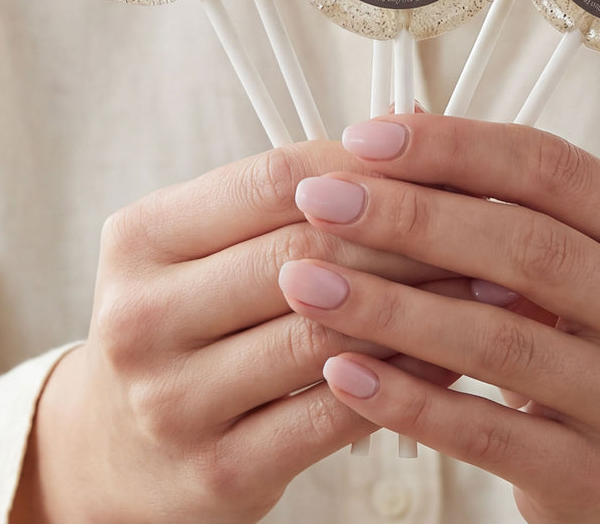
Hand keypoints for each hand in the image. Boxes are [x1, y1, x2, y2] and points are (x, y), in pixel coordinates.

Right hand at [11, 139, 457, 523]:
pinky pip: (335, 415)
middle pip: (304, 252)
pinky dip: (403, 380)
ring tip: (484, 284)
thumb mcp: (203, 245)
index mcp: (140, 240)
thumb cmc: (186, 322)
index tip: (435, 163)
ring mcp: (174, 403)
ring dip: (420, 306)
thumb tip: (408, 125)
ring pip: (326, 335)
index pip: (274, 179)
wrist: (115, 450)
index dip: (367, 167)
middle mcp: (142, 318)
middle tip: (482, 224)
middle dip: (407, 235)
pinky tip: (448, 357)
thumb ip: (289, 192)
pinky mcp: (219, 473)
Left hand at [277, 115, 599, 523]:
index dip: (454, 147)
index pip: (552, 167)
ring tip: (309, 281)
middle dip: (411, 218)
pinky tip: (341, 371)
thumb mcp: (575, 253)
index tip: (364, 139)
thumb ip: (497, 195)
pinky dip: (407, 397)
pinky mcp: (595, 478)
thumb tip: (391, 127)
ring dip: (391, 307)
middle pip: (528, 247)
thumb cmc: (592, 330)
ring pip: (500, 340)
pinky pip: (485, 434)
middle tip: (321, 201)